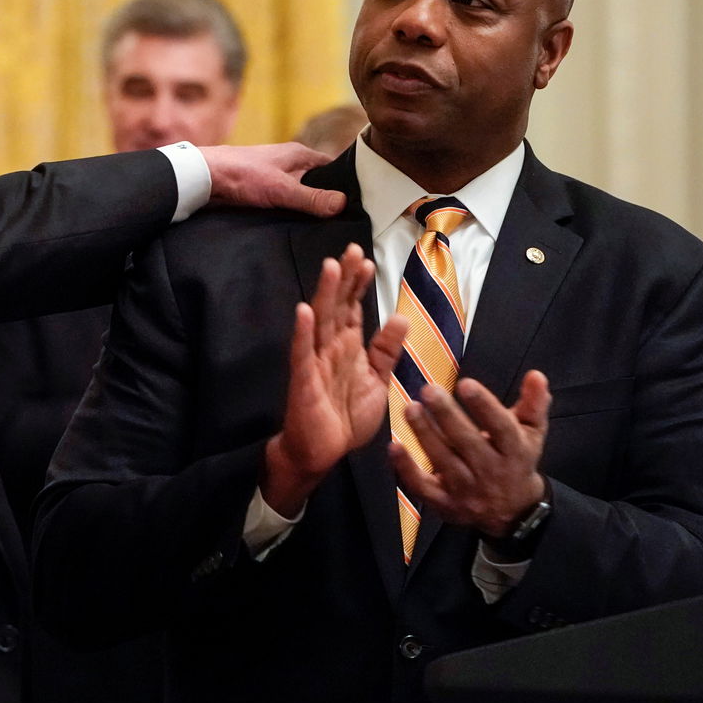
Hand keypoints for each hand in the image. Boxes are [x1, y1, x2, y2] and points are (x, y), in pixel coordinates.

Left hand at [201, 143, 345, 216]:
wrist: (204, 179)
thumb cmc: (243, 175)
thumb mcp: (283, 189)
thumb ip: (312, 198)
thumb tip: (342, 203)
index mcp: (299, 155)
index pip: (332, 167)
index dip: (344, 183)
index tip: (356, 203)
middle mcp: (289, 163)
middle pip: (317, 182)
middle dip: (326, 199)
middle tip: (341, 222)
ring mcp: (275, 177)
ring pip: (300, 194)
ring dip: (306, 208)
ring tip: (322, 229)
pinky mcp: (262, 191)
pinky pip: (284, 202)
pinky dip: (291, 212)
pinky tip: (296, 227)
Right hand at [261, 244, 407, 515]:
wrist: (322, 453)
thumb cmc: (346, 419)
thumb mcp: (376, 382)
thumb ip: (385, 351)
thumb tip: (400, 317)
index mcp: (349, 347)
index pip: (354, 308)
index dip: (359, 285)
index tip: (366, 260)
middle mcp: (331, 348)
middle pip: (338, 306)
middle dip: (344, 278)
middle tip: (351, 250)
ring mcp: (315, 361)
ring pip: (320, 321)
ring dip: (325, 294)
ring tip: (330, 267)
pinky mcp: (303, 380)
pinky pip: (302, 353)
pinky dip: (303, 332)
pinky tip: (304, 311)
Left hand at [389, 370, 550, 538]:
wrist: (513, 512)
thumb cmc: (518, 461)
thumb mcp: (532, 432)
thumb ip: (534, 402)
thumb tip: (535, 375)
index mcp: (515, 451)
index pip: (501, 427)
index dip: (484, 406)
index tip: (466, 384)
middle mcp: (491, 472)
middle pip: (468, 442)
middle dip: (447, 415)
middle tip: (429, 389)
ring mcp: (467, 490)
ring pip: (443, 461)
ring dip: (425, 434)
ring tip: (411, 409)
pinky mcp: (445, 504)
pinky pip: (423, 487)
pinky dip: (406, 469)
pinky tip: (394, 446)